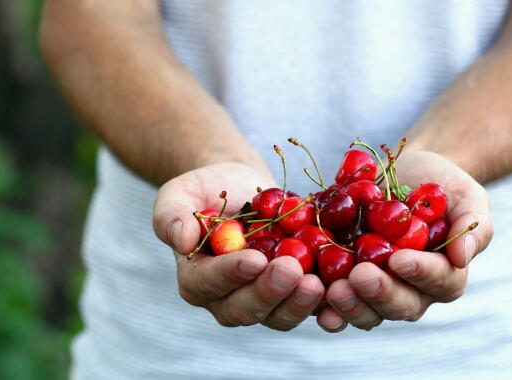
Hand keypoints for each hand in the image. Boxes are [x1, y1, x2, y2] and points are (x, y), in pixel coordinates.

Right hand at [153, 162, 325, 330]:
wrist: (243, 188)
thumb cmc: (208, 189)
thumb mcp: (181, 192)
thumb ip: (170, 214)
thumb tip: (180, 240)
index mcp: (196, 279)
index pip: (208, 284)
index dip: (231, 274)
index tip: (254, 258)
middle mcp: (227, 300)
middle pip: (245, 309)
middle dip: (270, 291)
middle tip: (293, 269)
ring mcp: (264, 301)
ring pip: (279, 315)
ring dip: (299, 303)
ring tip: (318, 282)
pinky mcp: (294, 295)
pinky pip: (310, 308)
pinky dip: (327, 306)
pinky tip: (341, 292)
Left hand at [317, 151, 492, 330]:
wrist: (401, 175)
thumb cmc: (439, 186)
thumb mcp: (465, 196)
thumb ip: (473, 225)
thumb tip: (463, 256)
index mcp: (445, 275)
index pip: (440, 282)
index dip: (421, 273)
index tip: (400, 259)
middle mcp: (411, 292)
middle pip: (401, 305)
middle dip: (380, 293)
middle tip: (361, 275)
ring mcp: (376, 290)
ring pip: (367, 312)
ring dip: (351, 305)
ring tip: (334, 288)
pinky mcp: (345, 282)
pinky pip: (334, 302)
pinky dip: (321, 302)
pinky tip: (310, 291)